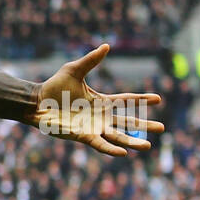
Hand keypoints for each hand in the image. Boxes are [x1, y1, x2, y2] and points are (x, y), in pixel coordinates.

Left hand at [28, 44, 164, 156]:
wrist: (37, 102)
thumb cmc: (54, 87)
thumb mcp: (74, 70)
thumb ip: (91, 60)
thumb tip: (106, 46)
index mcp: (101, 101)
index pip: (126, 100)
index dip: (142, 99)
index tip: (159, 99)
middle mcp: (100, 116)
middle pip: (128, 121)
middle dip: (144, 125)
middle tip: (163, 128)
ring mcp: (92, 127)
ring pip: (117, 136)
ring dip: (132, 142)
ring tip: (147, 147)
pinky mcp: (82, 136)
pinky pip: (100, 144)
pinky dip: (111, 149)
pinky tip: (123, 153)